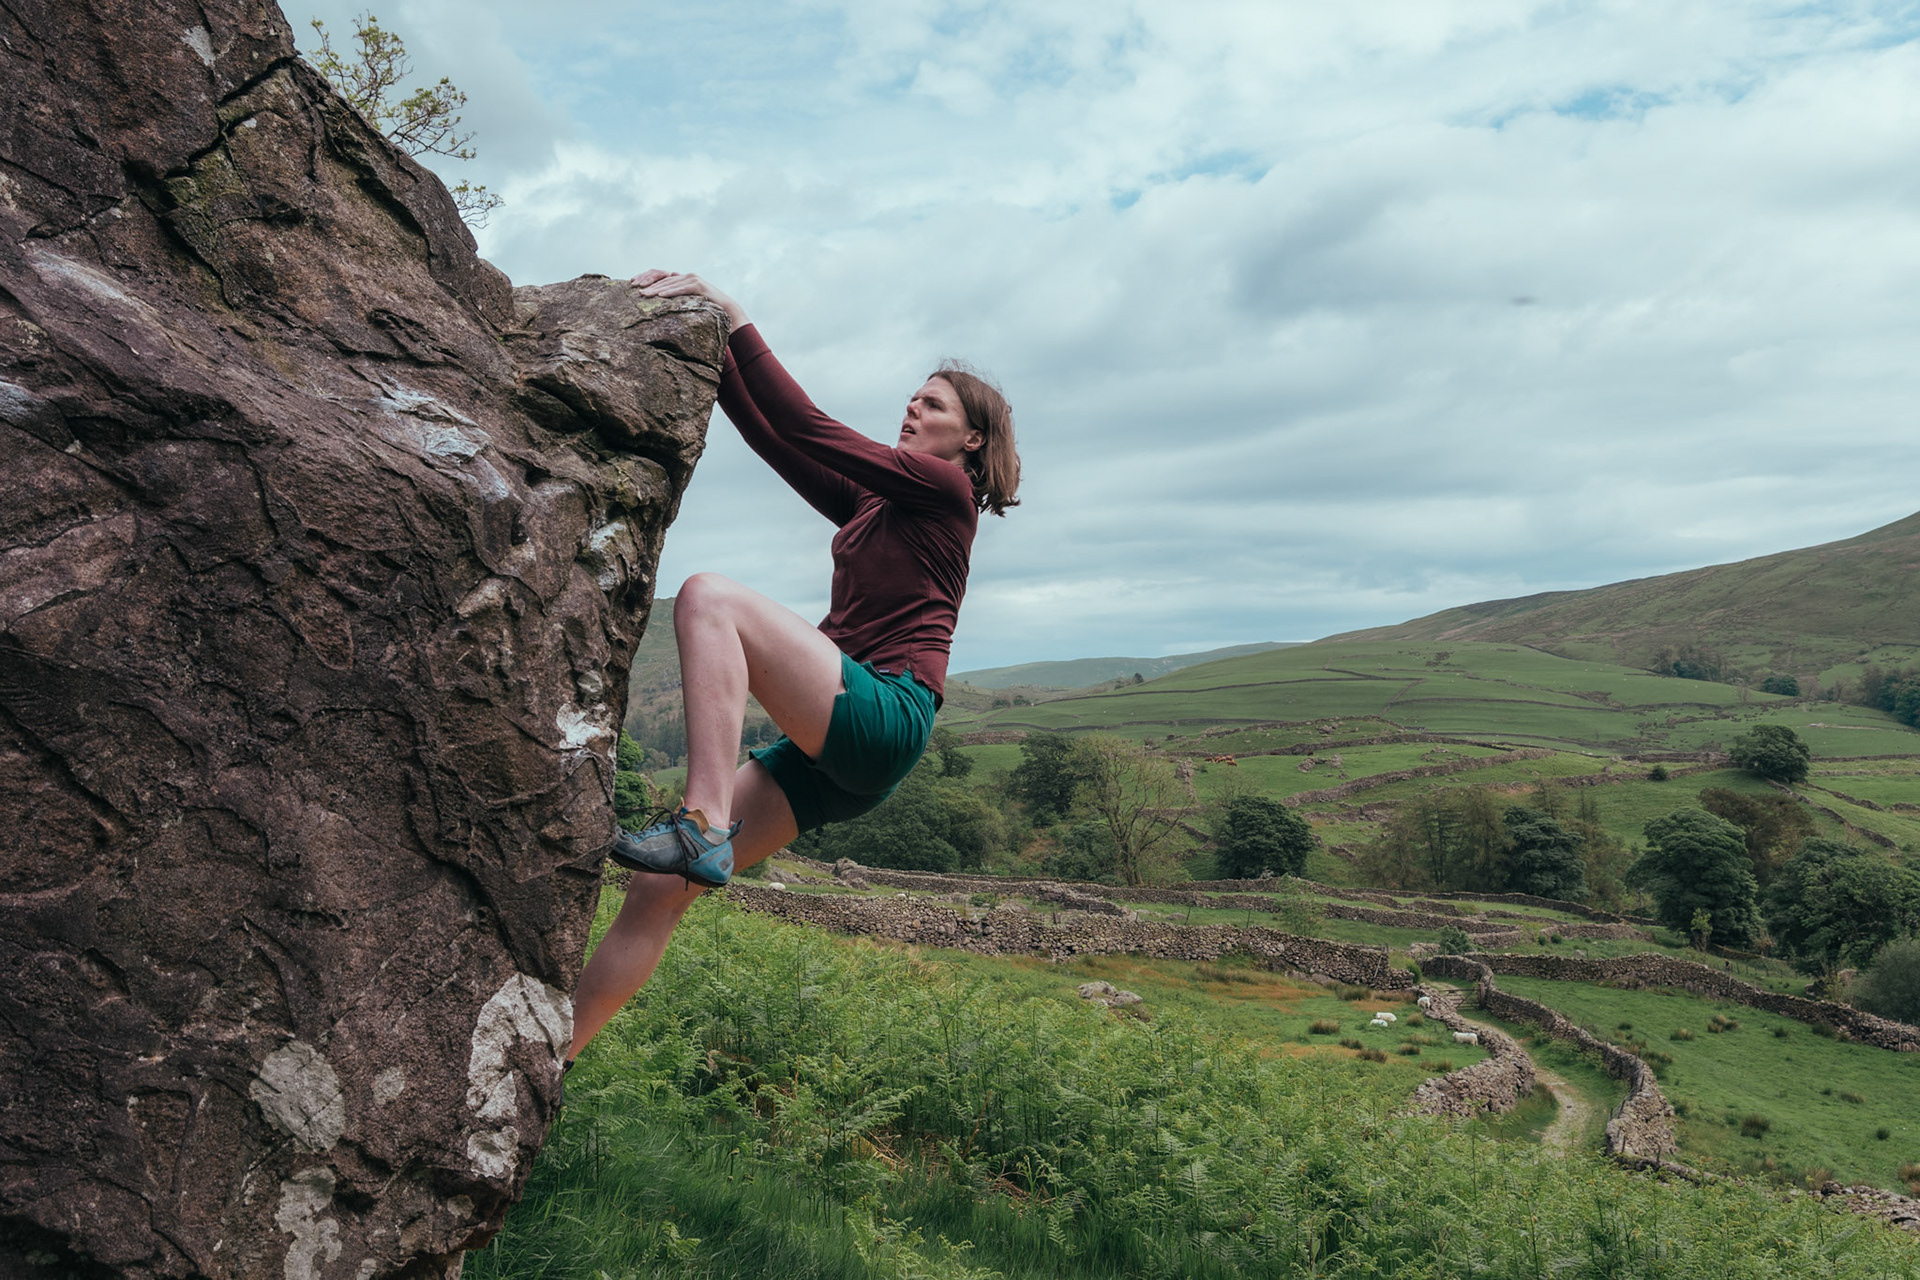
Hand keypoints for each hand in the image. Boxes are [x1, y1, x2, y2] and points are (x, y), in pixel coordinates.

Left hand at [630, 270, 744, 327]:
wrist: (727, 309)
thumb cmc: (706, 309)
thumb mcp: (687, 303)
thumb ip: (676, 300)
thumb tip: (658, 305)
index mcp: (682, 279)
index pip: (661, 275)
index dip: (646, 277)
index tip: (633, 283)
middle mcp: (686, 276)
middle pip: (663, 278)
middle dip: (648, 283)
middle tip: (635, 289)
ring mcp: (693, 279)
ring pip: (670, 283)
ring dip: (656, 288)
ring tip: (645, 294)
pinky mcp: (699, 286)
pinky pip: (682, 288)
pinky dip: (671, 291)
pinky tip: (660, 295)